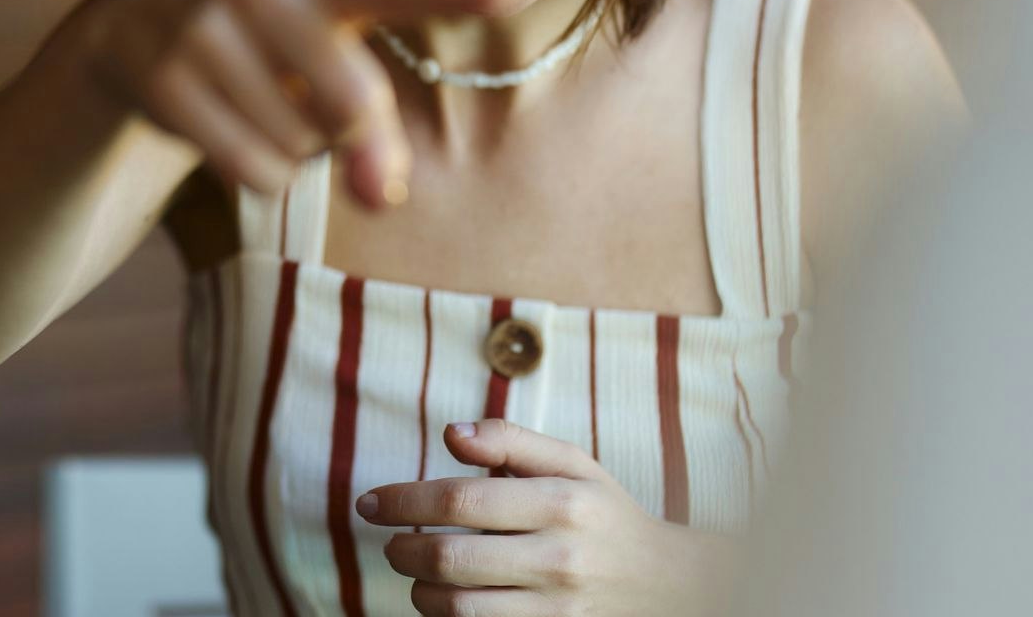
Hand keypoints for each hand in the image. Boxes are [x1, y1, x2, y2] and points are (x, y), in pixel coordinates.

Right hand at [58, 0, 505, 208]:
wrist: (128, 40)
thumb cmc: (267, 54)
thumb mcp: (325, 56)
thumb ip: (379, 125)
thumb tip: (383, 196)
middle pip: (355, 105)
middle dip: (361, 147)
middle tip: (353, 156)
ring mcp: (204, 24)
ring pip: (299, 147)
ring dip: (294, 155)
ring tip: (259, 110)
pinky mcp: (161, 76)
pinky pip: (250, 168)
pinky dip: (256, 175)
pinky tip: (225, 131)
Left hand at [358, 419, 732, 615]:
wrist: (664, 585)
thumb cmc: (603, 514)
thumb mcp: (572, 464)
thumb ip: (510, 442)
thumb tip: (451, 433)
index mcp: (562, 501)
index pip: (462, 498)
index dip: (404, 499)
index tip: (368, 501)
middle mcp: (560, 556)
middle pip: (450, 556)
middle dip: (402, 548)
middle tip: (392, 541)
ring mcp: (556, 607)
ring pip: (456, 605)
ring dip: (419, 588)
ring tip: (418, 571)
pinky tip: (445, 598)